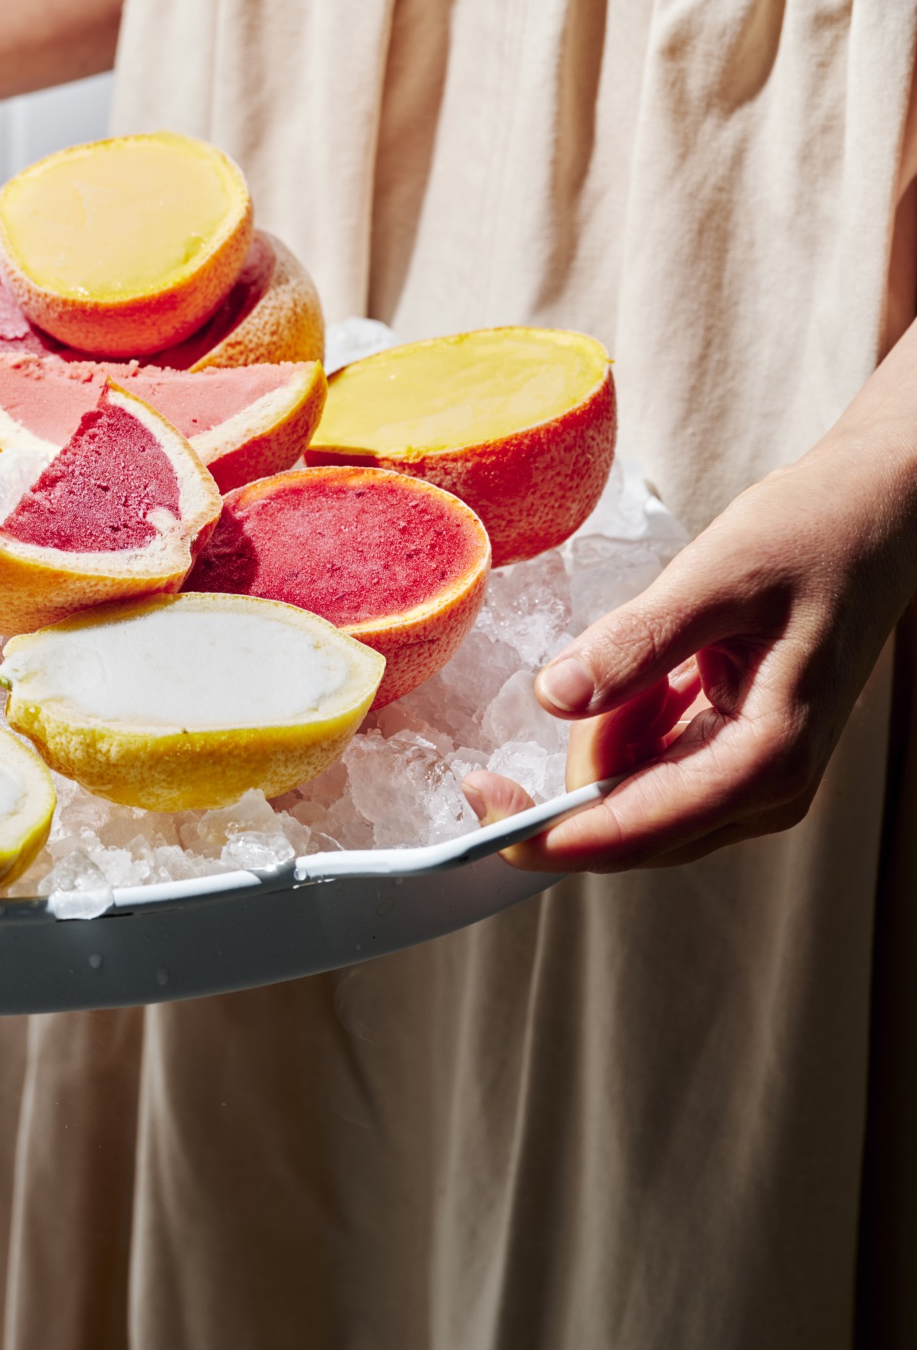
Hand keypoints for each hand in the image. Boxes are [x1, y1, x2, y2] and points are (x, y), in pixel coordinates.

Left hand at [463, 399, 916, 873]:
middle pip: (630, 825)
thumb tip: (555, 699)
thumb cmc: (810, 538)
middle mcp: (767, 789)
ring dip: (610, 728)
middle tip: (572, 668)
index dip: (547, 830)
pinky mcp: (740, 752)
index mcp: (768, 762)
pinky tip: (660, 657)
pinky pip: (655, 757)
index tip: (478, 799)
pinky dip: (631, 714)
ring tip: (655, 639)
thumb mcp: (716, 577)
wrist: (871, 518)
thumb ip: (637, 642)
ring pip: (636, 789)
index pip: (637, 831)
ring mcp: (754, 776)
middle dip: (574, 768)